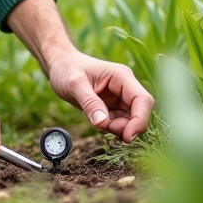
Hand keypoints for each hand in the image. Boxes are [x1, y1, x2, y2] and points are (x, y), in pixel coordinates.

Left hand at [5, 0, 154, 141]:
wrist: (60, 65)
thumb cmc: (66, 69)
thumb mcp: (74, 84)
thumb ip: (89, 103)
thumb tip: (102, 123)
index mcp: (121, 77)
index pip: (143, 100)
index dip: (140, 120)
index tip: (127, 137)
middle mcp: (125, 87)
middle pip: (139, 113)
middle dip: (125, 126)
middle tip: (102, 127)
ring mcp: (120, 97)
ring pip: (130, 121)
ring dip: (116, 128)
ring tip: (95, 121)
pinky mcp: (113, 106)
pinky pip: (119, 122)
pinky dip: (110, 127)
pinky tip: (96, 120)